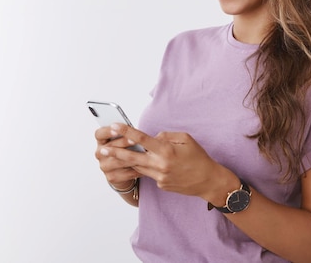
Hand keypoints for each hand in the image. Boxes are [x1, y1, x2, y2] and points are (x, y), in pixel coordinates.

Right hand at [94, 124, 141, 188]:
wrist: (123, 170)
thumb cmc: (125, 149)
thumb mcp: (122, 139)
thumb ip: (125, 134)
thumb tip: (133, 130)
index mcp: (101, 141)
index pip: (99, 134)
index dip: (107, 131)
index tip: (115, 127)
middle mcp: (100, 153)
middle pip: (110, 147)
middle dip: (123, 142)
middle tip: (134, 140)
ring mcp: (104, 166)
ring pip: (118, 161)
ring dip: (131, 157)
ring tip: (143, 154)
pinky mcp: (111, 177)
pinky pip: (125, 174)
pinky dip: (136, 170)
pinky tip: (145, 166)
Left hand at [99, 123, 229, 199]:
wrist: (208, 181)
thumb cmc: (198, 157)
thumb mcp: (186, 139)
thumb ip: (166, 136)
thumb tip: (152, 137)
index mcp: (166, 150)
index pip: (142, 139)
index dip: (127, 132)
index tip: (114, 126)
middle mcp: (160, 165)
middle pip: (132, 158)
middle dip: (116, 153)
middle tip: (102, 149)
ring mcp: (159, 177)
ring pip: (137, 167)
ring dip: (124, 162)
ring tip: (110, 157)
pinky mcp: (160, 184)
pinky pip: (149, 173)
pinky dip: (145, 167)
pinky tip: (144, 164)